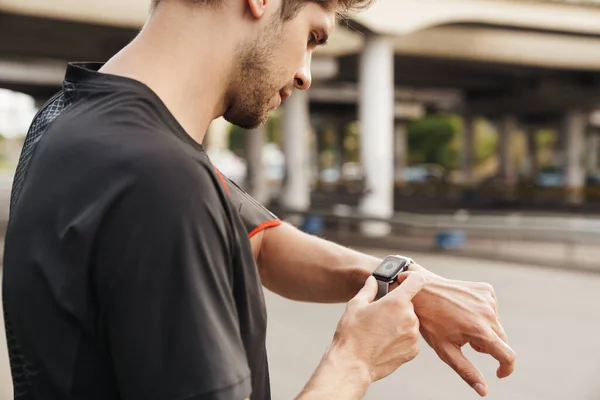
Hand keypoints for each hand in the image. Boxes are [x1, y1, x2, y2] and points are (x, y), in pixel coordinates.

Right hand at [332, 273, 424, 382]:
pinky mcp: (413, 351)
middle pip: (409, 304)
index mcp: (396, 302)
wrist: (352, 364)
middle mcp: (409, 318)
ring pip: (411, 321)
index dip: (411, 278)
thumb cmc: (352, 334)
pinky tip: (385, 341)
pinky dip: (401, 337)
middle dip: (397, 306)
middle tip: (381, 313)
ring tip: (381, 330)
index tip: (404, 281)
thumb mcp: (356, 305)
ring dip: (400, 322)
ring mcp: (413, 336)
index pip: (416, 281)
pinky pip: (410, 337)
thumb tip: (373, 281)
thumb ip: (368, 289)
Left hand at [407, 265, 515, 396]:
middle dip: (487, 346)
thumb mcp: (445, 349)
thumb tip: (484, 391)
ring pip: (496, 324)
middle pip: (501, 340)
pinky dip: (482, 313)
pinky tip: (463, 310)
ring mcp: (488, 299)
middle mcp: (488, 313)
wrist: (420, 291)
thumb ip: (467, 371)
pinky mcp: (486, 289)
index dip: (506, 368)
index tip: (499, 373)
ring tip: (460, 323)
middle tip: (464, 341)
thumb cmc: (429, 322)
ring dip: (484, 329)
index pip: (507, 356)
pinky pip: (491, 309)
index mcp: (480, 330)